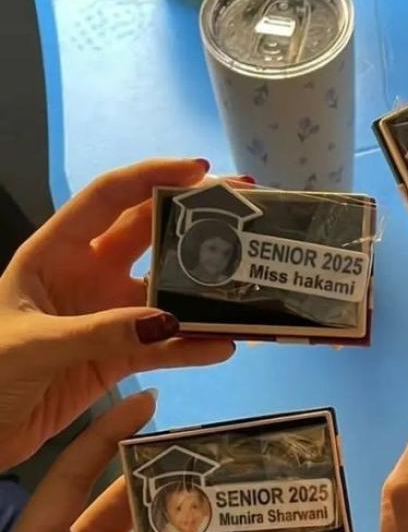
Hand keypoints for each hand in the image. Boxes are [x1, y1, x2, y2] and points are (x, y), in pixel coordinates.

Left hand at [0, 158, 235, 469]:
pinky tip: (223, 346)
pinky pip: (163, 350)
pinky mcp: (116, 360)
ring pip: (166, 297)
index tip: (201, 171)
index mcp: (54, 252)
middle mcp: (87, 277)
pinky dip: (192, 349)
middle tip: (244, 215)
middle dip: (195, 222)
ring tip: (248, 287)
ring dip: (204, 294)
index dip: (152, 178)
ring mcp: (106, 318)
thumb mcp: (35, 343)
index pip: (108, 200)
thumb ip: (100, 332)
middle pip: (149, 238)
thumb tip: (168, 322)